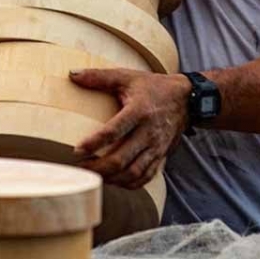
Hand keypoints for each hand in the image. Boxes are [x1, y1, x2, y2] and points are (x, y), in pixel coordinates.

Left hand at [69, 69, 191, 188]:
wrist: (186, 99)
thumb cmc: (152, 87)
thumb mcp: (127, 77)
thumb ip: (99, 77)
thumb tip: (72, 74)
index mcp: (138, 111)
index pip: (114, 131)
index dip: (94, 143)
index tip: (77, 150)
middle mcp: (148, 132)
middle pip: (121, 159)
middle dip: (98, 168)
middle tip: (80, 169)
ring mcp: (156, 147)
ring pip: (133, 173)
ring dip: (112, 179)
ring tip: (93, 177)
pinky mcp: (161, 156)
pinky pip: (146, 177)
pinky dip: (129, 184)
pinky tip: (114, 181)